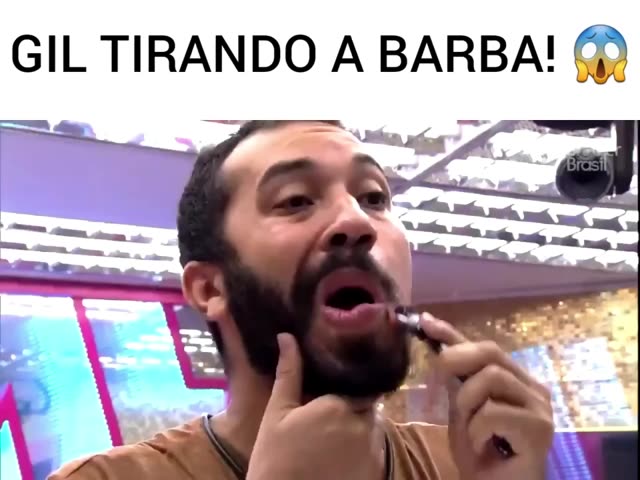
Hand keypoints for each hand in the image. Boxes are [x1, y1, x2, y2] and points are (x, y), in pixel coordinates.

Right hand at [246, 333, 381, 479]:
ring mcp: (372, 452)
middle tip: (331, 411)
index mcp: (339, 404)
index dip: (350, 383)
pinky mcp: (374, 473)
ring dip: (359, 426)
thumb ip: (289, 374)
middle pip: (368, 405)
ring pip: (373, 427)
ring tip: (334, 433)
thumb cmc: (275, 458)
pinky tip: (339, 454)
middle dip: (354, 405)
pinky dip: (362, 450)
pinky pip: (375, 452)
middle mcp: (363, 425)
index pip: (360, 383)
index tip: (337, 385)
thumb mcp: (277, 413)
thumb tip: (287, 337)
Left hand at [421, 315, 553, 479]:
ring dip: (467, 403)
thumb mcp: (461, 406)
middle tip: (436, 382)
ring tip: (470, 429)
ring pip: (491, 377)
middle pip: (490, 352)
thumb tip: (432, 335)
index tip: (425, 321)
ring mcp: (540, 406)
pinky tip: (482, 446)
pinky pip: (493, 412)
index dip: (452, 332)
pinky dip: (476, 429)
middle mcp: (532, 386)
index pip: (482, 346)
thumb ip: (454, 375)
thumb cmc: (481, 451)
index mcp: (515, 378)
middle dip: (454, 360)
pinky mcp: (539, 428)